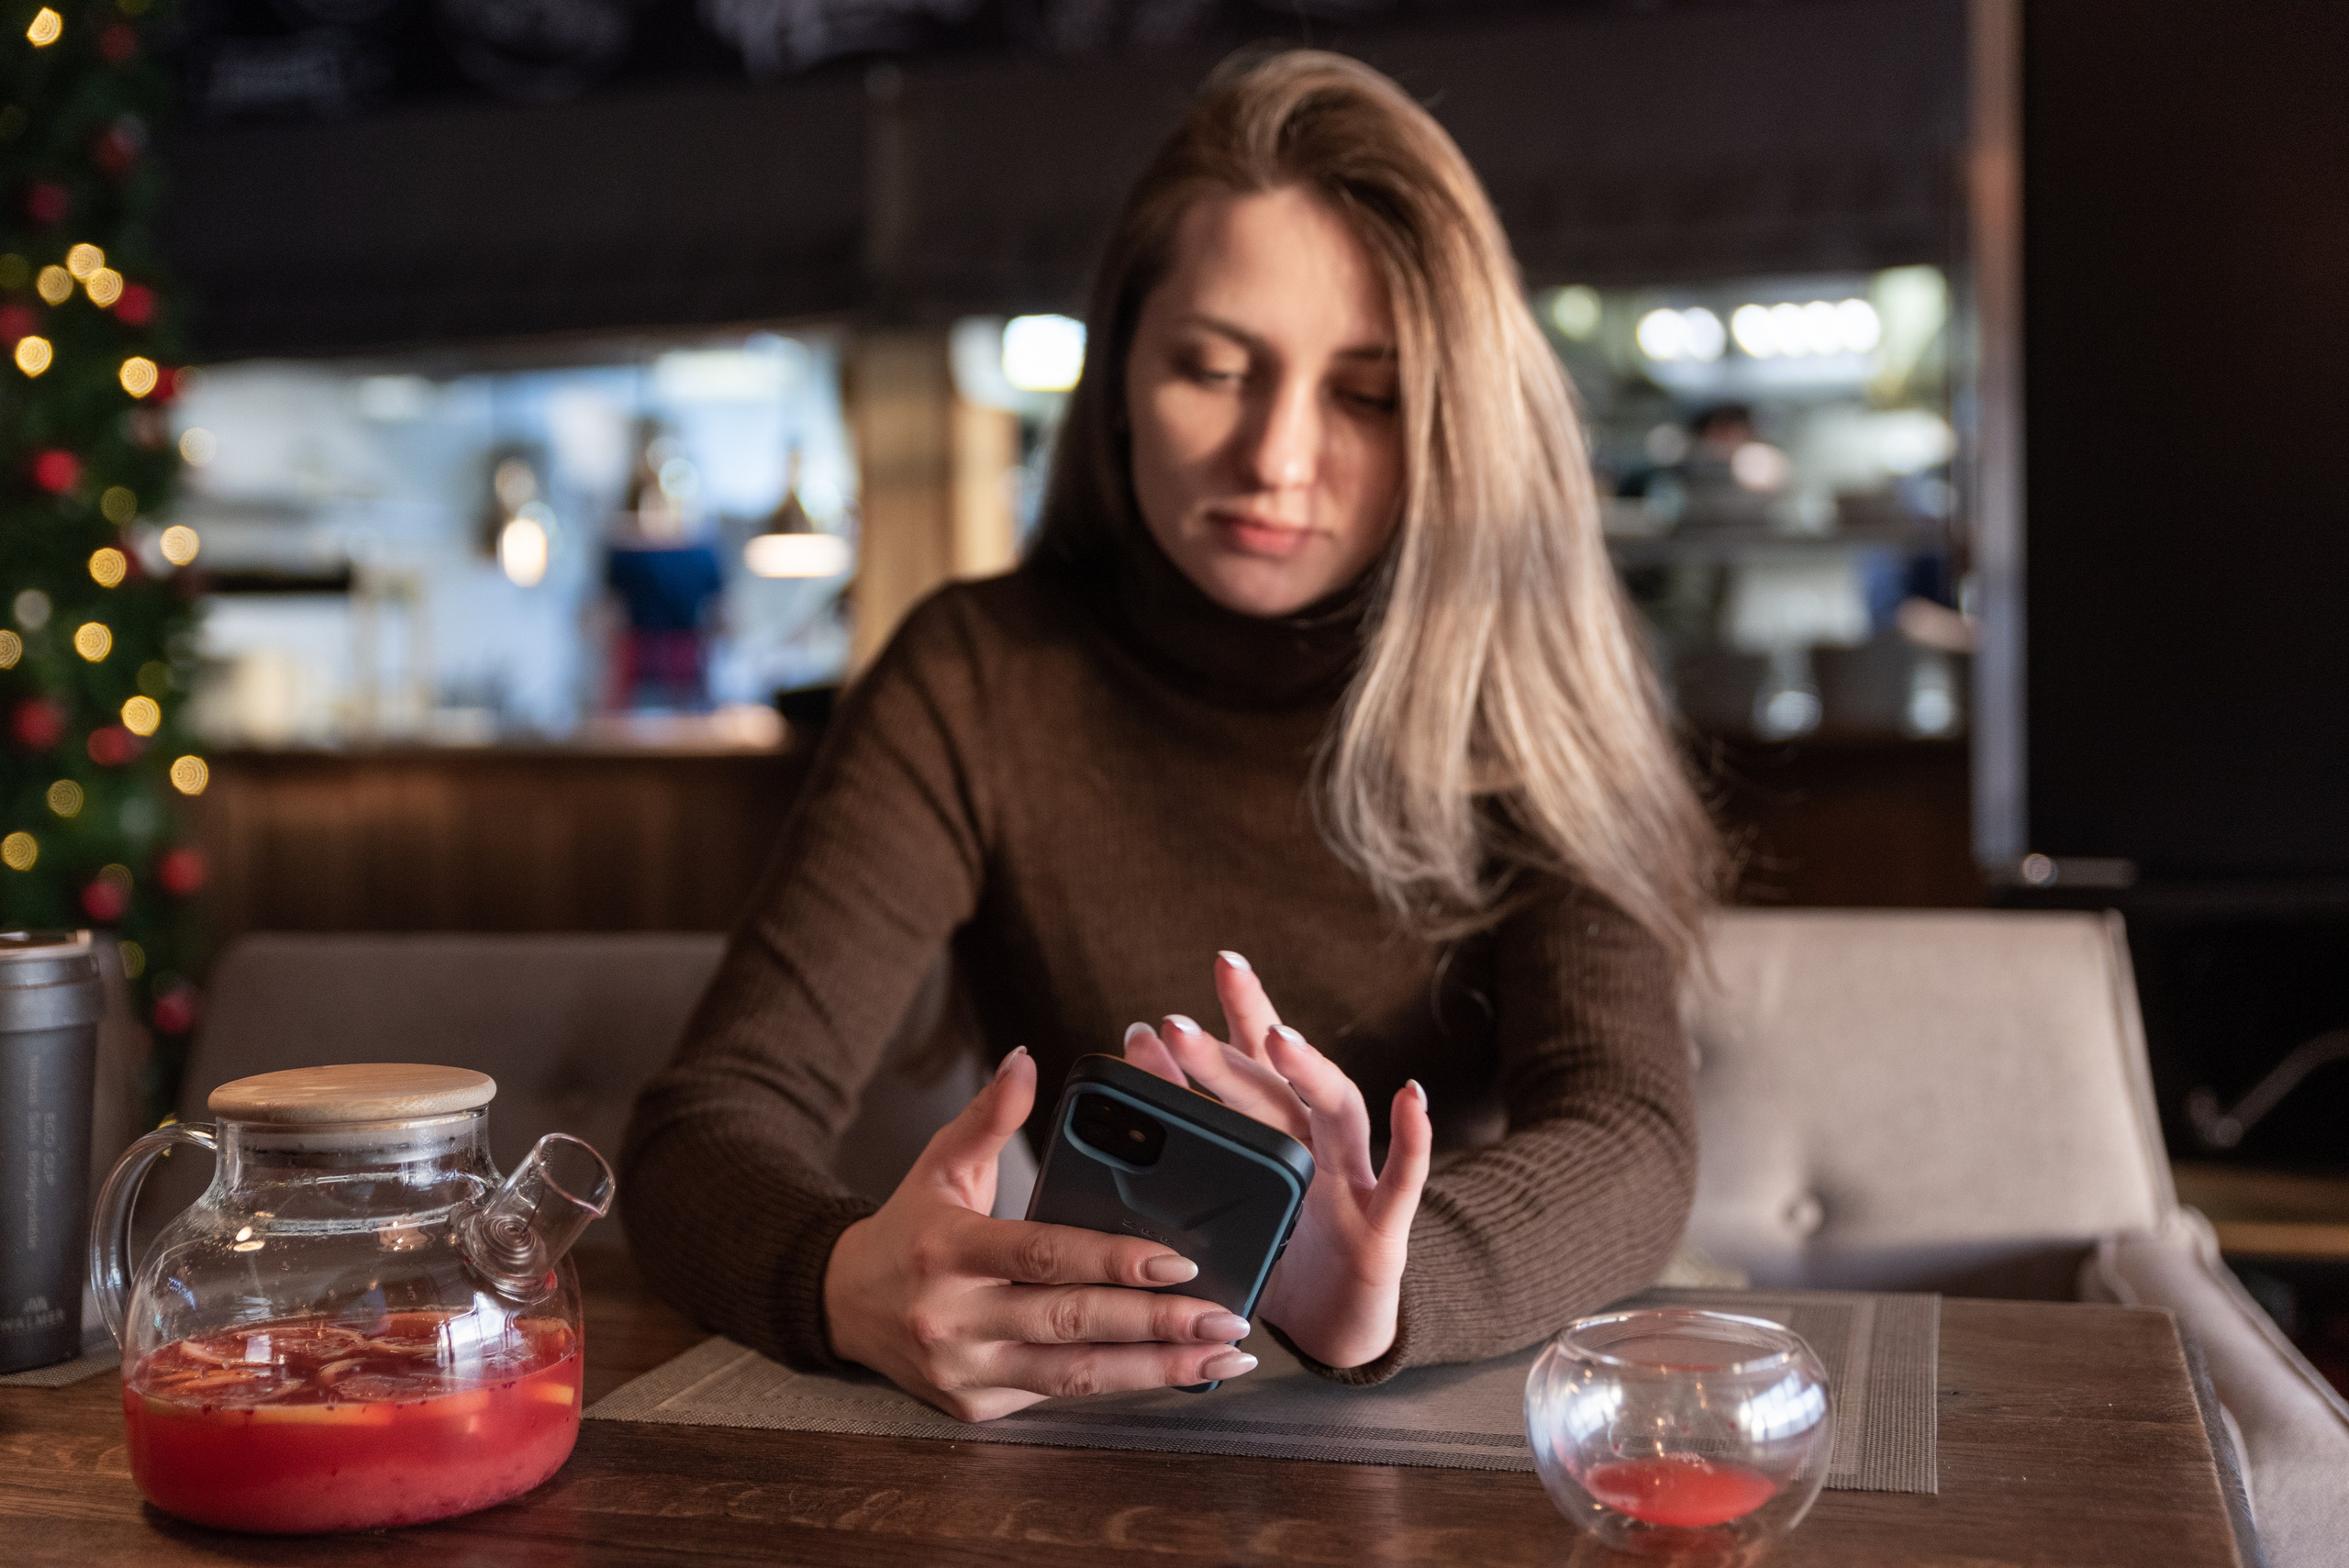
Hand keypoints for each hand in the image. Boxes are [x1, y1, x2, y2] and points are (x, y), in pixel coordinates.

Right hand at [822, 1046, 1259, 1421]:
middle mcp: (954, 1318)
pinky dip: (1122, 1384)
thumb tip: (1026, 1059)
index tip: (1181, 1261)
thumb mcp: (939, 1163)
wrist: (841, 1306)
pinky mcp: (977, 1408)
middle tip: (1229, 1316)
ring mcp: (965, 1372)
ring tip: (1225, 1355)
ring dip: (1158, 1371)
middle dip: (1158, 1324)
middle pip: (1072, 1324)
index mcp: (949, 1250)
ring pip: (1077, 1377)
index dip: (1114, 1260)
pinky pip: (1061, 1395)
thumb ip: (988, 1116)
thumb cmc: (909, 1228)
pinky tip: (1176, 1372)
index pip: (1044, 1255)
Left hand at [1123, 951, 1431, 1369]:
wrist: (1337, 1329)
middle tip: (1174, 1027)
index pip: (1251, 1063)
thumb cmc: (1278, 1262)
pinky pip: (1405, 1179)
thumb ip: (1185, 1161)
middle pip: (1274, 1086)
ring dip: (1310, 1072)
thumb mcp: (1224, 1213)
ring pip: (1338, 1113)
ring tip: (1280, 1040)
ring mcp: (1353, 1182)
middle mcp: (1313, 1147)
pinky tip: (1410, 1096)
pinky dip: (1414, 1136)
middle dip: (1228, 1051)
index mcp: (1272, 1139)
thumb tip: (1127, 1113)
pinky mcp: (1384, 1231)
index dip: (1239, 1013)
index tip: (1209, 971)